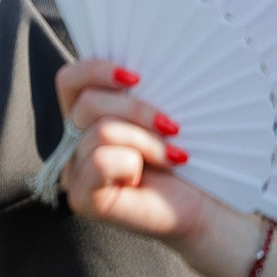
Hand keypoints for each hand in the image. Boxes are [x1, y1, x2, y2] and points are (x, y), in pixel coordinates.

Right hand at [54, 59, 207, 243]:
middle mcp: (74, 143)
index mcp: (86, 119)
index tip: (137, 78)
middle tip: (172, 126)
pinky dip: (132, 165)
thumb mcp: (158, 116)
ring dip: (147, 142)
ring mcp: (74, 172)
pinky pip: (100, 161)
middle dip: (138, 110)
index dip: (96, 69)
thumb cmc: (186, 159)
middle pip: (88, 102)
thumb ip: (136, 94)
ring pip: (101, 130)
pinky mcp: (82, 198)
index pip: (70, 80)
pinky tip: (149, 177)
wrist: (206, 206)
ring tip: (171, 157)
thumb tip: (135, 72)